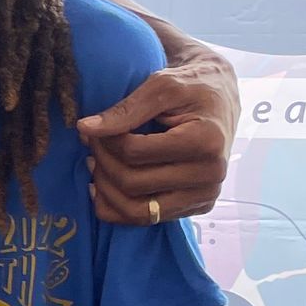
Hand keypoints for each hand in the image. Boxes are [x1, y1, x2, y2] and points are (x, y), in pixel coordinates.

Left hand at [78, 57, 237, 224]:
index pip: (135, 152)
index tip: (93, 128)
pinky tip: (104, 187)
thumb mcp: (161, 86)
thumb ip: (125, 109)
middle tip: (91, 144)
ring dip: (106, 190)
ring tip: (94, 165)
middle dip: (102, 162)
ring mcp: (205, 195)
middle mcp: (210, 175)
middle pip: (133, 183)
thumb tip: (85, 129)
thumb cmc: (191, 87)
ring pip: (138, 211)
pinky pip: (149, 219)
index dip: (105, 140)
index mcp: (205, 141)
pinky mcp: (197, 206)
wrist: (220, 99)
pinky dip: (119, 208)